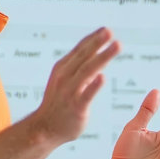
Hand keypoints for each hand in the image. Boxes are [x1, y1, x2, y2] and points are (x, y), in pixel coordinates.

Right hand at [31, 29, 119, 144]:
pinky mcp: (76, 107)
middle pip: (84, 56)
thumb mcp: (67, 81)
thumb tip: (99, 55)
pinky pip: (86, 95)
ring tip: (115, 46)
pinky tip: (102, 77)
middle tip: (110, 31)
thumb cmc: (58, 104)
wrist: (44, 129)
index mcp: (63, 68)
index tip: (106, 29)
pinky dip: (94, 85)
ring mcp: (70, 91)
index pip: (80, 50)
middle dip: (97, 42)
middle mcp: (65, 77)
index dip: (93, 39)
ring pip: (87, 71)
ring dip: (102, 57)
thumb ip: (81, 69)